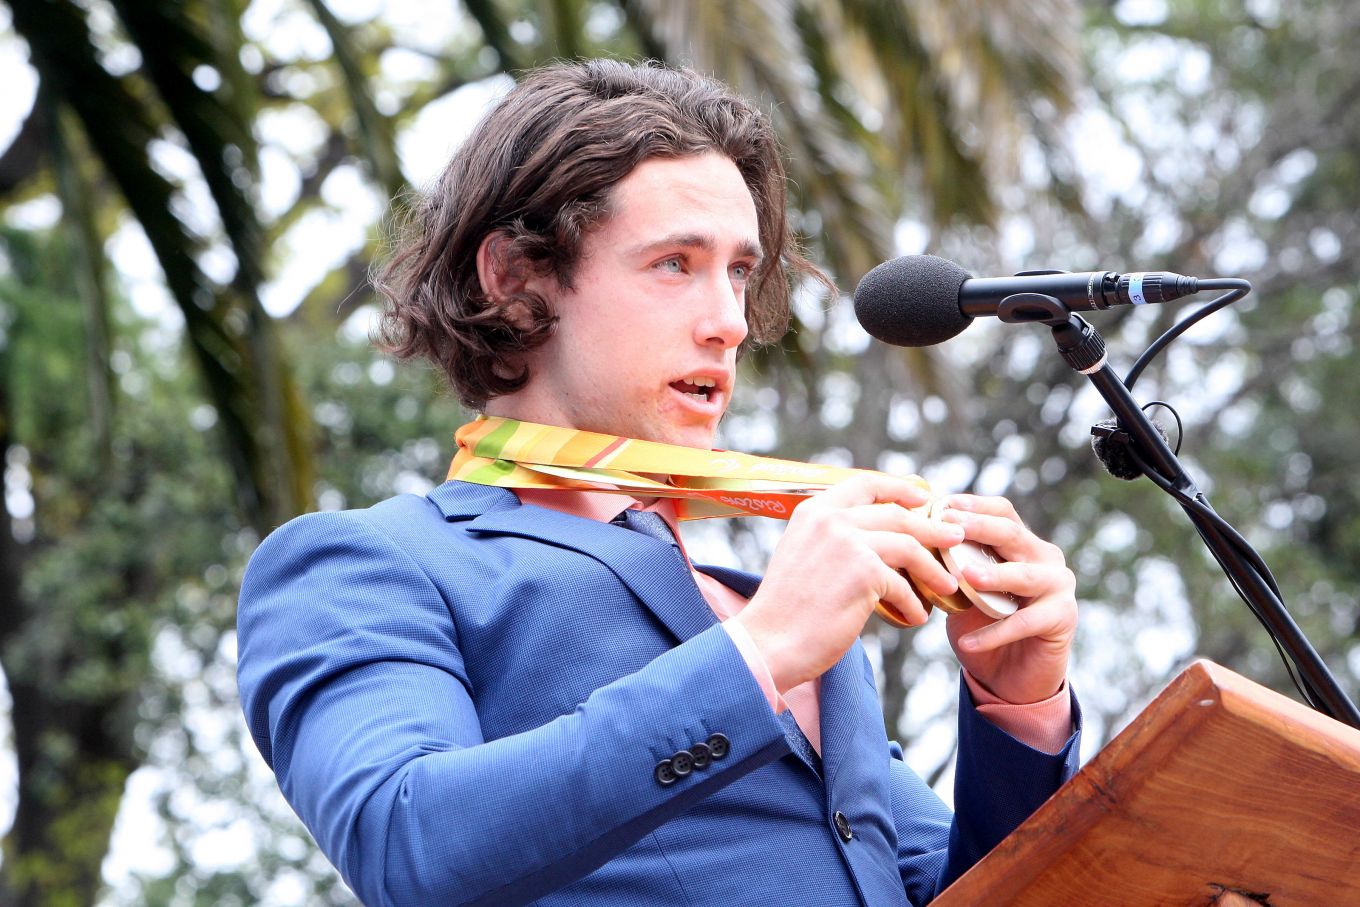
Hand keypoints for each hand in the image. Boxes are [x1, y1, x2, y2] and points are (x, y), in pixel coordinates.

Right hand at [733, 474, 964, 692]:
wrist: (770, 642)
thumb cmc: (788, 609)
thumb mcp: (804, 555)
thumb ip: (834, 538)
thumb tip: (881, 537)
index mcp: (814, 510)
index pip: (866, 483)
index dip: (900, 488)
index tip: (924, 498)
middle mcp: (831, 519)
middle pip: (897, 514)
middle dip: (932, 528)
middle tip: (955, 539)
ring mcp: (848, 543)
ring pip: (909, 546)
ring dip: (933, 568)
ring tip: (948, 585)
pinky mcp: (864, 573)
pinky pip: (903, 585)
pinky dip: (914, 603)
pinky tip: (916, 617)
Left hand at [940, 494, 1076, 704]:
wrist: (1011, 674)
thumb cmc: (983, 622)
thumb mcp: (964, 588)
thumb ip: (951, 563)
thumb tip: (915, 538)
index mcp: (1023, 543)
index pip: (1002, 512)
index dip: (974, 506)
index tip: (942, 505)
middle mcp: (1046, 558)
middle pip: (1012, 535)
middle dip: (978, 528)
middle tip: (948, 527)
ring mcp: (1059, 586)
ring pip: (1023, 576)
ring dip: (992, 575)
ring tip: (964, 577)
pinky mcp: (1062, 617)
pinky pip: (1024, 622)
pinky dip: (993, 633)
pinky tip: (967, 643)